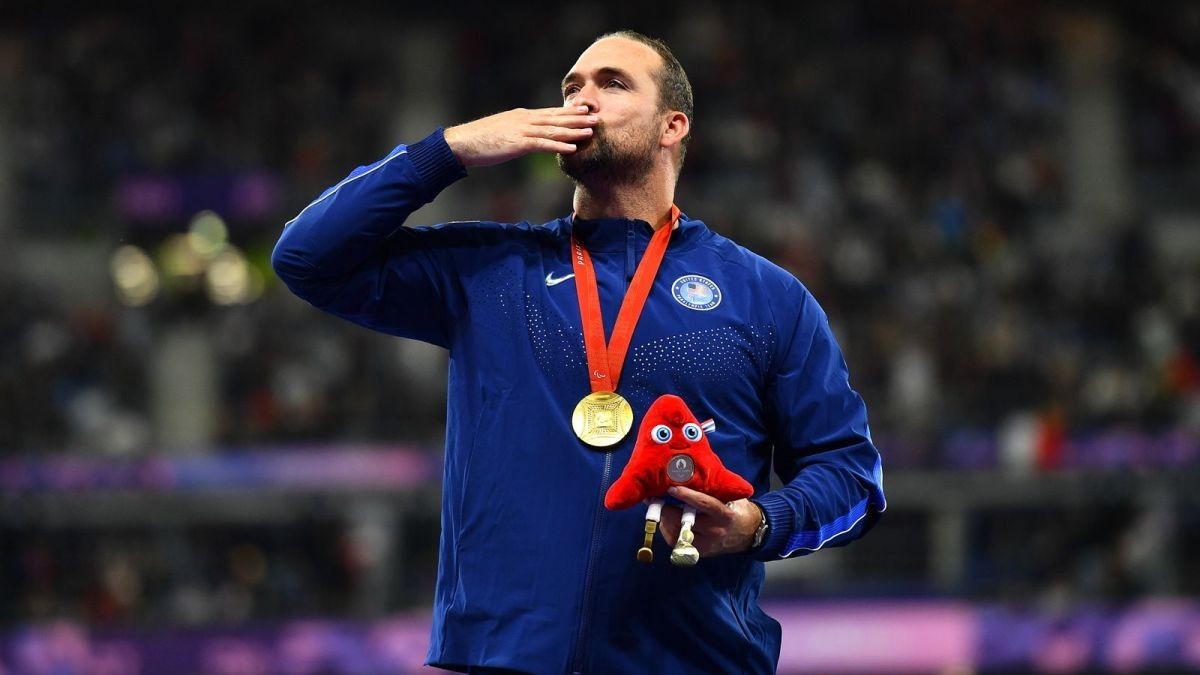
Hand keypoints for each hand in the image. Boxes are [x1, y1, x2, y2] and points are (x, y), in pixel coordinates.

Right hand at [443, 106, 597, 167]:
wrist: (461, 143)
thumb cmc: (479, 140)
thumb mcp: (503, 132)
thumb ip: (518, 132)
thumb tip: (529, 138)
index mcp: (522, 117)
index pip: (550, 113)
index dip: (569, 112)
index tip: (585, 110)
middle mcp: (525, 120)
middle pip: (556, 118)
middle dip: (577, 118)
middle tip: (596, 117)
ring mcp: (521, 130)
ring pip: (553, 130)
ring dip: (573, 131)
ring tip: (590, 131)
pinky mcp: (517, 143)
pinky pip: (542, 145)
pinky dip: (558, 146)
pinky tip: (572, 148)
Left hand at [658, 486, 762, 557]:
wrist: (749, 534)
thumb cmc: (736, 509)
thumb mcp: (730, 497)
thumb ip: (713, 490)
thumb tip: (688, 476)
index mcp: (725, 515)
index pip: (704, 504)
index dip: (687, 496)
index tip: (672, 488)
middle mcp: (715, 532)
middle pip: (684, 522)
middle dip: (666, 510)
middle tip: (653, 498)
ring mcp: (706, 545)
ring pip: (676, 535)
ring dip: (664, 521)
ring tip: (659, 508)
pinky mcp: (699, 553)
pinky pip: (676, 543)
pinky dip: (668, 531)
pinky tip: (666, 521)